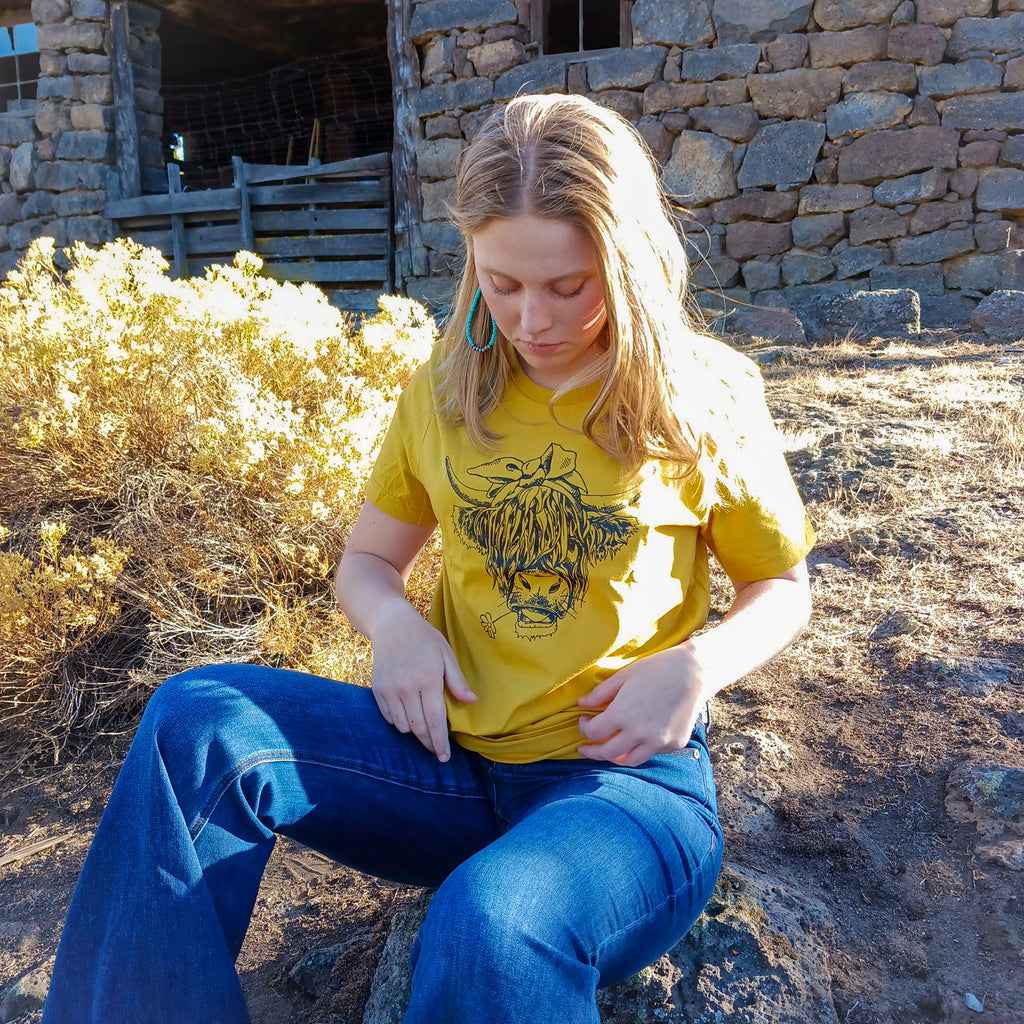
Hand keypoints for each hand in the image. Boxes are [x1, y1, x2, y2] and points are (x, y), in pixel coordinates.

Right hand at [368, 601, 475, 762]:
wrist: (391, 624)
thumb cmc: (424, 638)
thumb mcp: (446, 655)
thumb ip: (457, 681)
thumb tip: (472, 702)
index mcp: (428, 680)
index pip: (435, 720)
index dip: (440, 742)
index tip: (445, 757)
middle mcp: (407, 688)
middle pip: (419, 727)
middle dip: (429, 743)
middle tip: (437, 750)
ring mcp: (390, 690)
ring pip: (403, 726)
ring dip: (415, 732)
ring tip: (424, 730)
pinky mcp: (378, 690)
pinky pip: (389, 718)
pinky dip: (399, 723)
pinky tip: (408, 718)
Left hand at [576, 646, 708, 765]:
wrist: (693, 673)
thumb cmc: (656, 669)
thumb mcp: (623, 676)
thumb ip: (600, 693)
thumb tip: (582, 704)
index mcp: (622, 714)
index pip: (593, 733)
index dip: (584, 727)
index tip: (584, 720)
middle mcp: (639, 733)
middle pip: (607, 753)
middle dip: (592, 751)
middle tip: (585, 748)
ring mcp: (659, 741)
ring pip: (630, 761)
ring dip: (615, 757)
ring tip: (608, 751)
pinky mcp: (674, 744)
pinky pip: (651, 753)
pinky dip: (640, 749)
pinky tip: (636, 739)